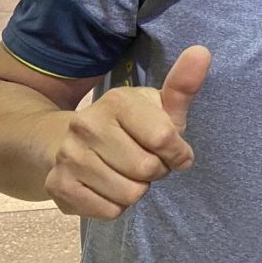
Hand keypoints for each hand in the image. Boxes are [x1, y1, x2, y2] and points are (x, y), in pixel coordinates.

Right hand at [44, 46, 211, 219]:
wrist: (71, 143)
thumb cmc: (131, 126)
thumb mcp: (159, 107)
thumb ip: (182, 85)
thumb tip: (202, 51)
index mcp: (116, 100)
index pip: (164, 138)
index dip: (177, 152)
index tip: (174, 150)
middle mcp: (86, 124)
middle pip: (146, 169)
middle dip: (156, 171)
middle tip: (145, 161)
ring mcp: (69, 155)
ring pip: (129, 194)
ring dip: (136, 190)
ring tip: (126, 173)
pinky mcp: (58, 185)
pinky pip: (108, 211)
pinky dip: (116, 205)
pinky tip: (108, 186)